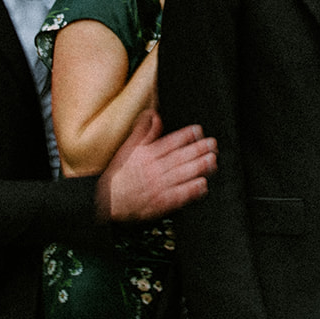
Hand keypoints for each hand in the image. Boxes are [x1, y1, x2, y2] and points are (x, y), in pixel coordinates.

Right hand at [96, 109, 216, 222]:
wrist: (106, 201)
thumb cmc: (118, 175)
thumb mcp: (128, 149)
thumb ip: (143, 132)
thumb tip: (154, 115)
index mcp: (147, 155)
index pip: (169, 142)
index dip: (186, 135)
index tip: (199, 130)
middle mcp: (154, 169)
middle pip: (180, 157)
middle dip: (198, 149)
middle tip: (213, 144)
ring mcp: (158, 186)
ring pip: (182, 174)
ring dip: (199, 167)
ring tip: (212, 160)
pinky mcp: (160, 202)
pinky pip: (178, 195)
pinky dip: (191, 190)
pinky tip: (203, 184)